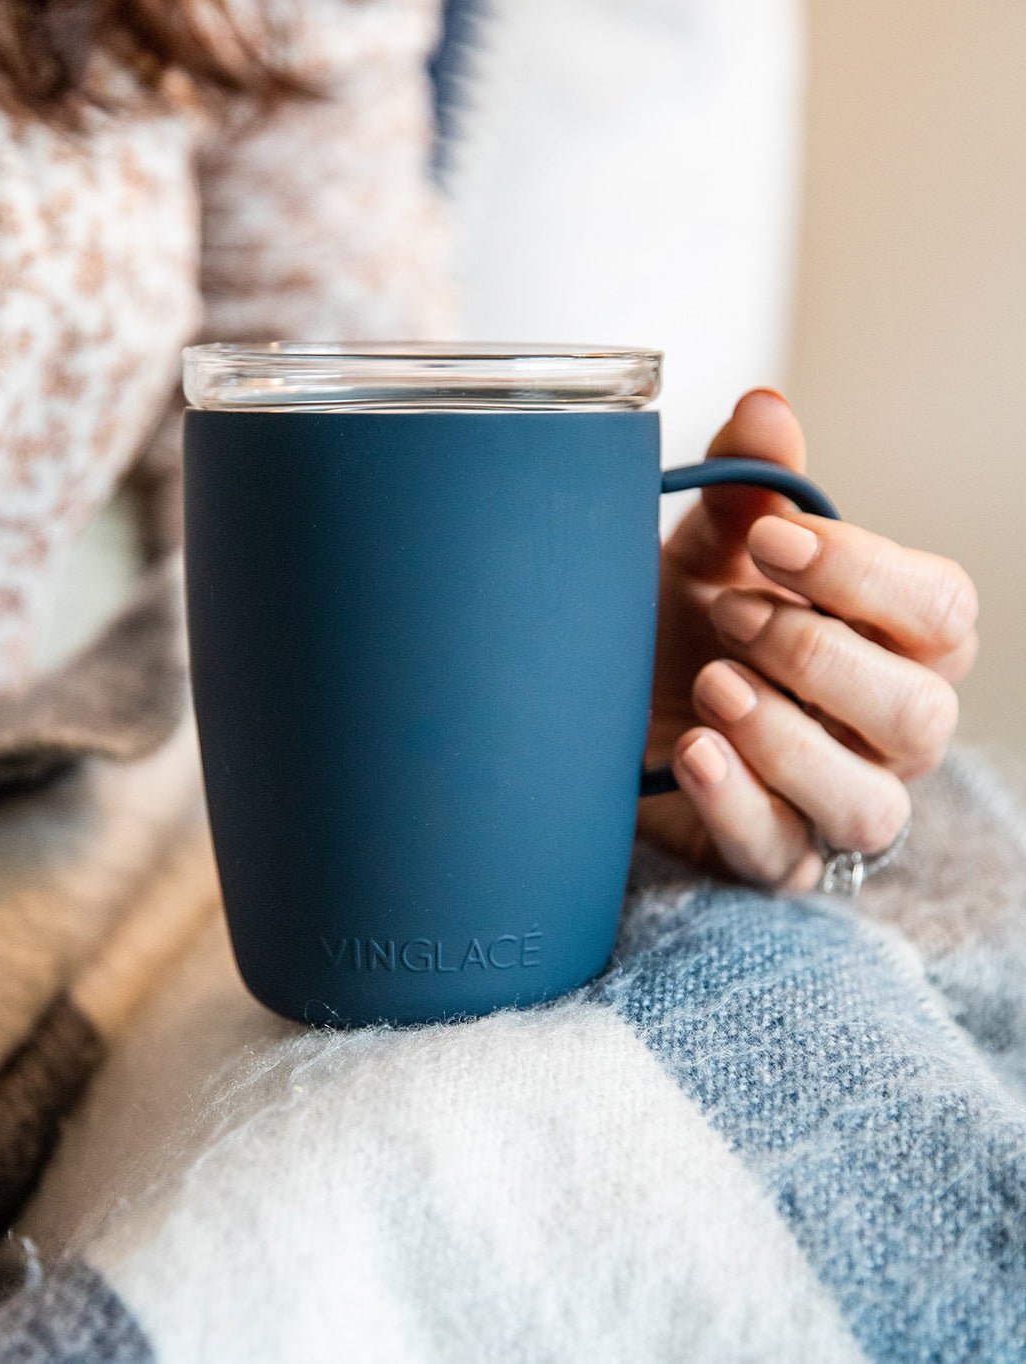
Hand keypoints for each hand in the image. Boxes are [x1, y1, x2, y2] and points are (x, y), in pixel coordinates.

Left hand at [638, 389, 978, 890]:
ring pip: (870, 804)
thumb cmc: (685, 622)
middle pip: (921, 712)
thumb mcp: (711, 549)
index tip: (771, 537)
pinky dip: (738, 804)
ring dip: (788, 738)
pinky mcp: (772, 856)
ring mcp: (834, 802)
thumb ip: (748, 484)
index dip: (864, 573)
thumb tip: (765, 408)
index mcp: (897, 641)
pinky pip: (782, 856)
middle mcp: (886, 730)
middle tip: (728, 613)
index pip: (941, 610)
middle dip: (818, 654)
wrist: (604, 704)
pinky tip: (692, 752)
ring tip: (713, 684)